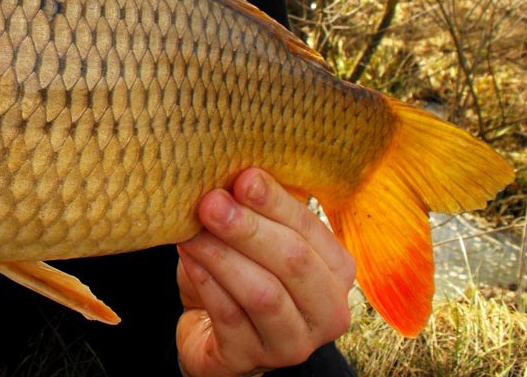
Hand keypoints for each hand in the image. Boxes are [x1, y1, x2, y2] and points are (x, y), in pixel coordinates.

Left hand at [175, 168, 354, 376]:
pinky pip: (230, 317)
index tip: (243, 177)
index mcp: (336, 270)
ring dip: (223, 255)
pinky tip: (189, 257)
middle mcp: (327, 311)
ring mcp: (293, 343)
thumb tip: (239, 169)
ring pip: (262, 294)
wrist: (213, 327)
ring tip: (192, 230)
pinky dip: (207, 282)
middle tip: (210, 202)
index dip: (276, 202)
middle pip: (293, 262)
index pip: (310, 230)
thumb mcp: (257, 235)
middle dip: (248, 228)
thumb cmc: (240, 269)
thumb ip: (257, 205)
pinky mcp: (251, 359)